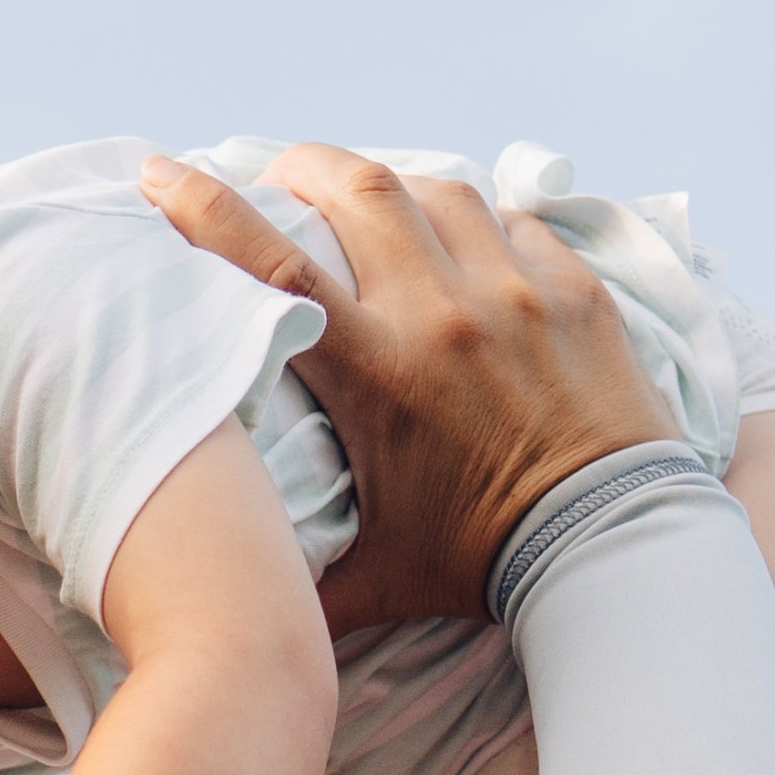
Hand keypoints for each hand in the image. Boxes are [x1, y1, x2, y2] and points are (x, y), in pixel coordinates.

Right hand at [132, 147, 676, 629]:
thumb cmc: (484, 563)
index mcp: (378, 371)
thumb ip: (297, 580)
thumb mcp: (376, 573)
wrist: (613, 551)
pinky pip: (518, 223)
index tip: (161, 171)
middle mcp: (443, 313)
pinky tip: (470, 239)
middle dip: (307, 167)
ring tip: (374, 200)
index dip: (205, 206)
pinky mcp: (576, 292)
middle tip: (285, 175)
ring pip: (439, 191)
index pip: (272, 265)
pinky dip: (483, 220)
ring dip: (396, 186)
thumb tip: (225, 607)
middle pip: (358, 189)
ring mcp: (516, 293)